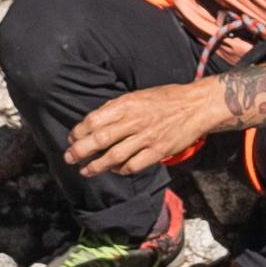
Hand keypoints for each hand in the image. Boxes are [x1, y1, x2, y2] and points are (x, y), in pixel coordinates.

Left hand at [66, 77, 223, 177]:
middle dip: (80, 151)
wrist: (196, 105)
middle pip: (100, 139)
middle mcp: (135, 121)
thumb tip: (94, 122)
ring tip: (85, 171)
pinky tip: (113, 170)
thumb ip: (117, 108)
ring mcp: (147, 138)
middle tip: (69, 158)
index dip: (79, 131)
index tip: (72, 139)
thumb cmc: (165, 99)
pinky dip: (120, 170)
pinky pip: (133, 166)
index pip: (94, 120)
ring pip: (114, 156)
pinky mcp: (159, 151)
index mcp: (127, 104)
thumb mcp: (138, 95)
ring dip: (96, 166)